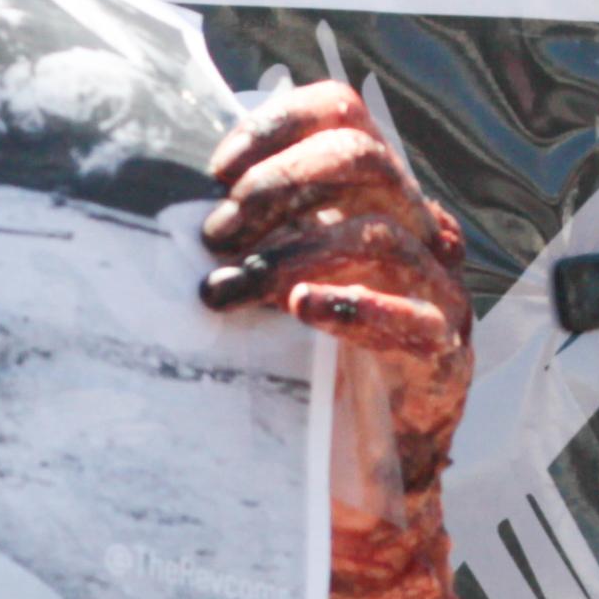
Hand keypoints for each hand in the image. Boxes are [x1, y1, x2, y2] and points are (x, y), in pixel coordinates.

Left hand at [197, 82, 470, 495]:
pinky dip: (357, 310)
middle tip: (216, 236)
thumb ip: (235, 245)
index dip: (281, 126)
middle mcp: (413, 232)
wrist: (346, 482)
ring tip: (227, 290)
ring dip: (289, 256)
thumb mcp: (259, 293)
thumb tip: (156, 219)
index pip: (345, 116)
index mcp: (371, 201)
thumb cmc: (297, 375)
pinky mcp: (442, 355)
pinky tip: (306, 310)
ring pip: (378, 236)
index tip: (216, 169)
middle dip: (280, 187)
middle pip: (365, 160)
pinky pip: (415, 320)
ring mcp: (435, 291)